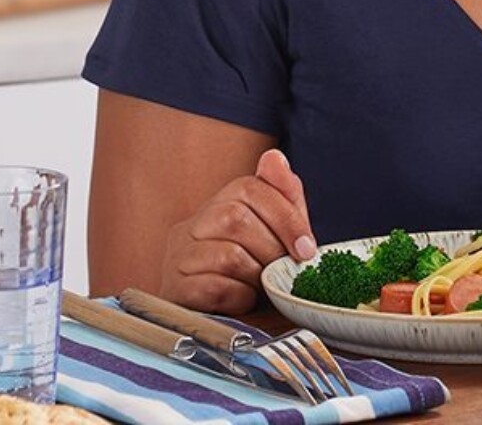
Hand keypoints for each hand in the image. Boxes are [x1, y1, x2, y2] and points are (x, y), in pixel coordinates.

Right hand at [156, 148, 318, 313]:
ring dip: (258, 275)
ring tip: (260, 288)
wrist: (217, 323)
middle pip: (235, 217)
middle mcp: (189, 227)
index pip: (250, 187)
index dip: (286, 216)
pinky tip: (242, 301)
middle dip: (273, 248)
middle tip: (283, 271)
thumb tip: (275, 158)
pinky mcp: (175, 291)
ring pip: (228, 254)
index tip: (306, 248)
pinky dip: (241, 297)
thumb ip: (282, 199)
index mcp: (216, 206)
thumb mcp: (275, 236)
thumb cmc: (250, 277)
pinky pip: (216, 287)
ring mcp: (177, 259)